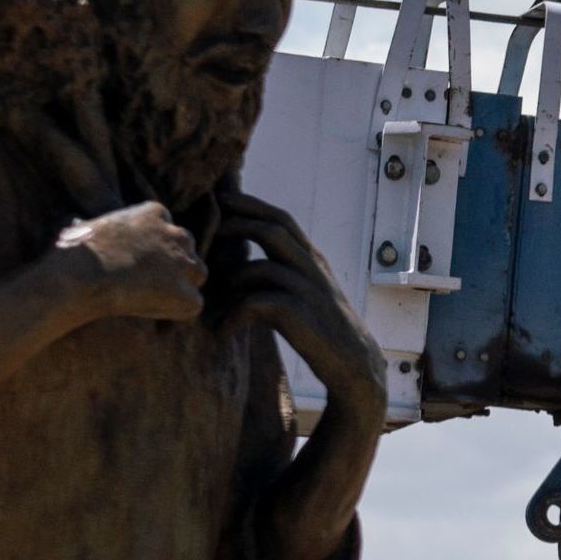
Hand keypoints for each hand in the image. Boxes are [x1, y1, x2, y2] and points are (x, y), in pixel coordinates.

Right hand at [54, 202, 205, 322]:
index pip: (166, 228)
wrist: (80, 276)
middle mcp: (175, 234)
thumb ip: (95, 225)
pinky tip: (150, 313)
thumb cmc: (72, 252)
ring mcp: (182, 263)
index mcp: (153, 212)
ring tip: (151, 298)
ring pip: (196, 274)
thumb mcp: (83, 225)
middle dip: (173, 264)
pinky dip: (176, 311)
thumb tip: (78, 226)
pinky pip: (192, 304)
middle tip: (149, 281)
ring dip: (181, 286)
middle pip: (187, 249)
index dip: (154, 247)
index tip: (137, 260)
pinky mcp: (184, 293)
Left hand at [213, 191, 390, 414]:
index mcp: (311, 258)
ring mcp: (308, 291)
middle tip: (208, 227)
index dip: (251, 204)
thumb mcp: (306, 290)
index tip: (221, 197)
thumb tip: (241, 263)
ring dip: (230, 278)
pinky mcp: (301, 317)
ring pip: (262, 267)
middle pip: (274, 229)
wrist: (353, 362)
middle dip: (237, 222)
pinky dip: (234, 316)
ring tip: (209, 294)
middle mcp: (312, 268)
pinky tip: (222, 331)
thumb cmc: (320, 326)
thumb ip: (282, 271)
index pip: (281, 218)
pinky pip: (258, 305)